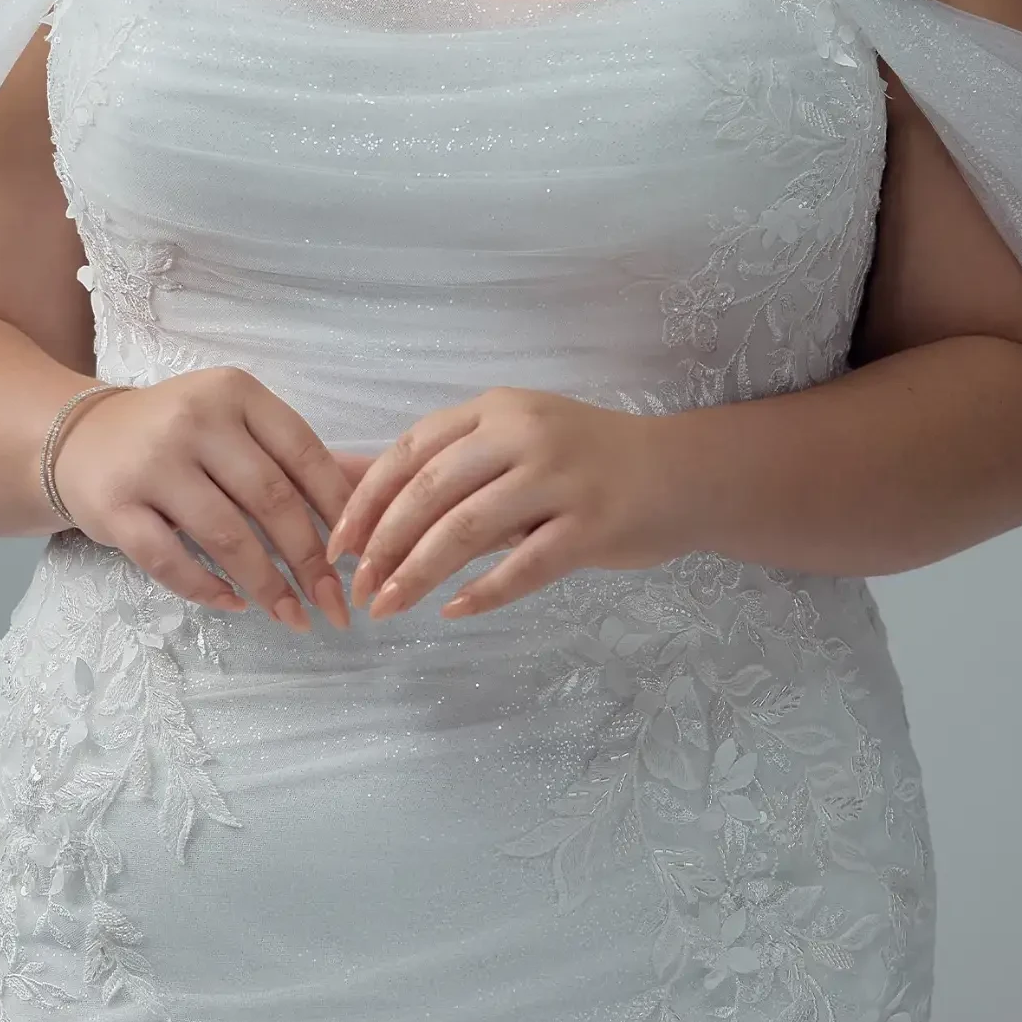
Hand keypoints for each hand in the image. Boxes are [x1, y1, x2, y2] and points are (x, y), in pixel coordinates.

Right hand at [48, 367, 354, 631]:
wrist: (79, 437)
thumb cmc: (178, 436)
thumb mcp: (238, 425)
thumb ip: (299, 456)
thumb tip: (378, 484)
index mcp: (236, 394)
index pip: (304, 454)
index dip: (339, 510)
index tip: (360, 557)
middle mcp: (195, 420)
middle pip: (270, 500)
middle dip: (310, 561)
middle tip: (335, 605)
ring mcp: (151, 463)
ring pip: (225, 535)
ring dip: (267, 584)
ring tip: (293, 616)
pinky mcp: (113, 506)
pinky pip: (169, 560)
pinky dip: (207, 589)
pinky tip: (234, 605)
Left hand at [323, 389, 686, 620]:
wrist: (684, 472)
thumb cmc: (586, 460)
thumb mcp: (512, 443)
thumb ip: (439, 465)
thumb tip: (347, 481)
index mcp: (497, 409)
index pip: (412, 450)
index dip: (366, 499)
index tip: (337, 545)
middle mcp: (525, 434)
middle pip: (431, 491)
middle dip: (384, 545)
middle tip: (358, 589)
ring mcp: (561, 478)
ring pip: (468, 529)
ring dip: (419, 574)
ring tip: (388, 608)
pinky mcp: (593, 525)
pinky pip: (525, 566)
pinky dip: (483, 593)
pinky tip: (454, 612)